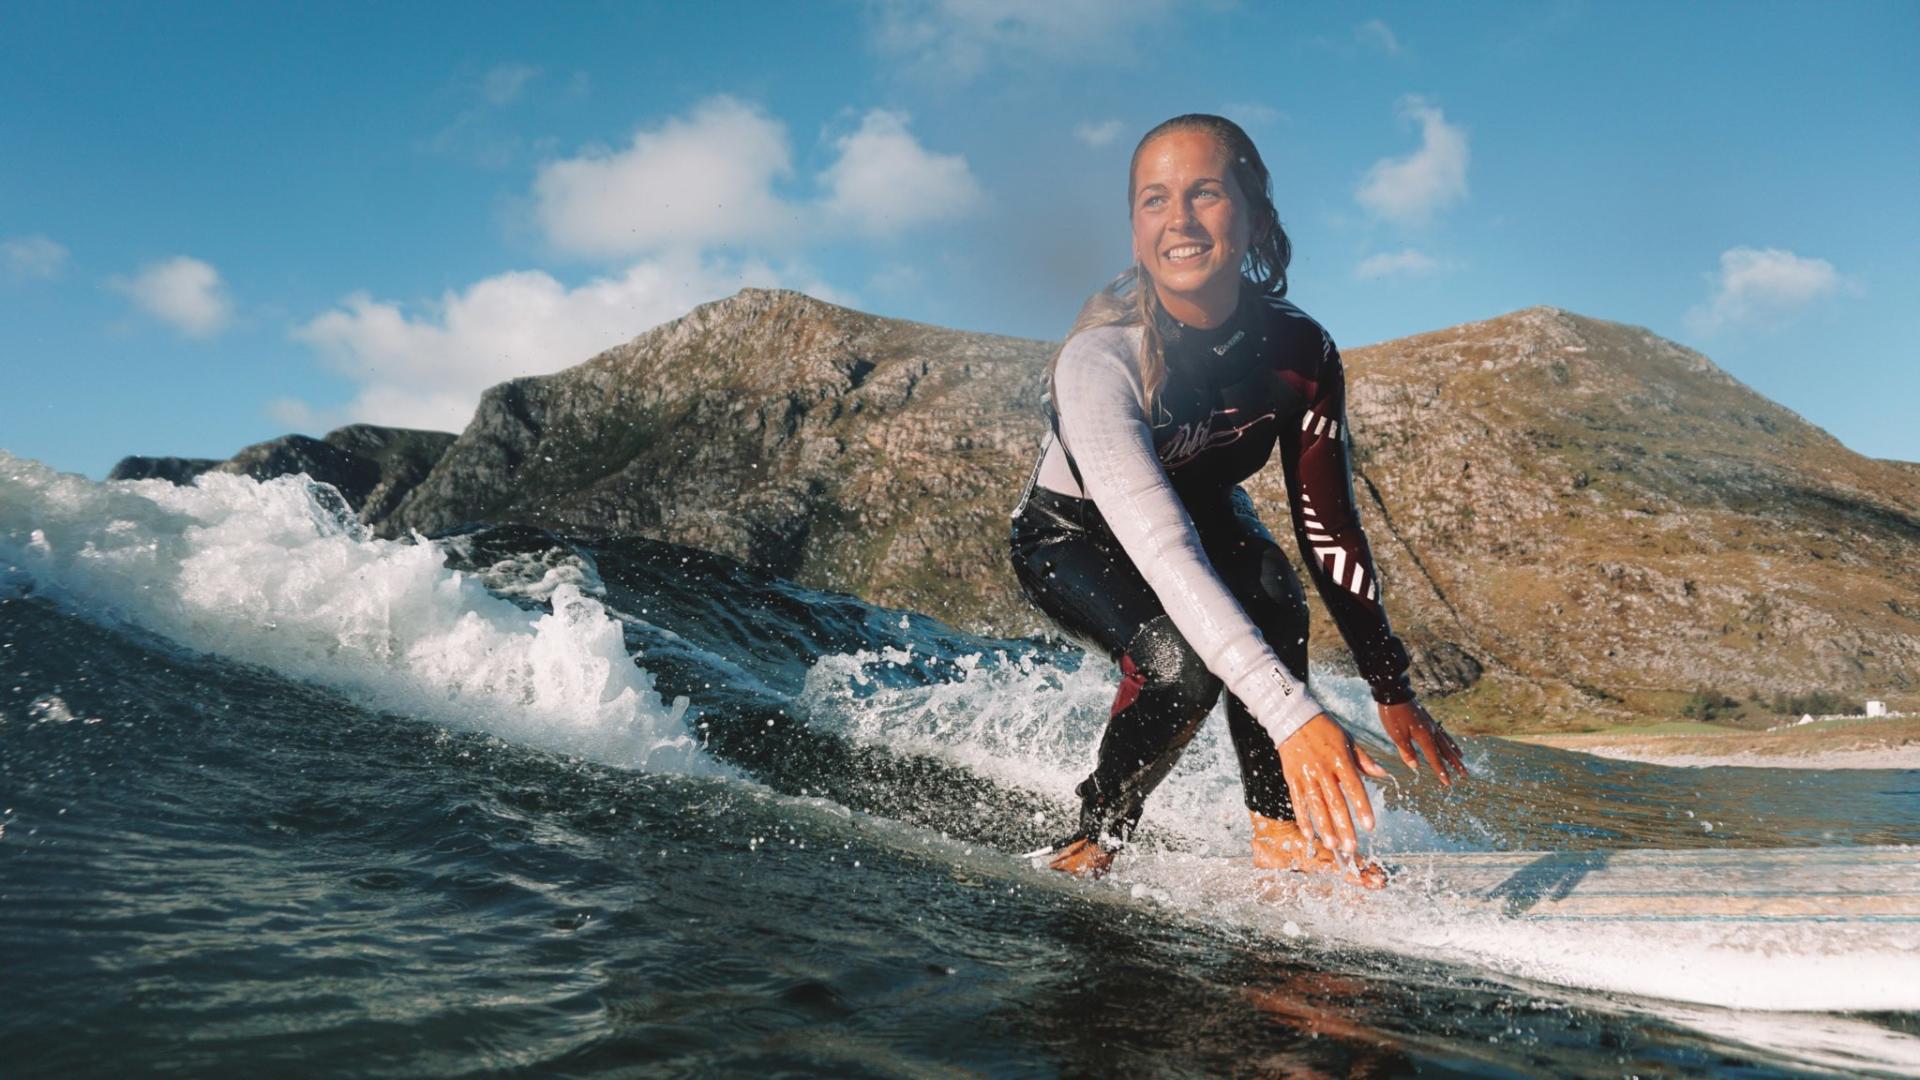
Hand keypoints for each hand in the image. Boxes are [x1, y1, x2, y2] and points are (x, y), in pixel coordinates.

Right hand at [1277, 713, 1390, 856]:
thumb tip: (1383, 774)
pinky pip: (1298, 801)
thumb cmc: (1325, 729)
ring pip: (1316, 805)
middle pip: (1335, 802)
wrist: (1293, 717)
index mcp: (1340, 760)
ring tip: (1332, 845)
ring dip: (1324, 826)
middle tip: (1351, 847)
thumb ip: (1364, 759)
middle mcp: (1323, 769)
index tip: (1370, 827)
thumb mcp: (1348, 739)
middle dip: (1343, 826)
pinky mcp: (1292, 777)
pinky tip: (1310, 834)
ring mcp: (1306, 774)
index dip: (1362, 808)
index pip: (1354, 788)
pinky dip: (1303, 818)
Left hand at [1377, 698, 1467, 784]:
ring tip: (1462, 759)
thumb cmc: (1393, 714)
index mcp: (1424, 736)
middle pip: (1446, 751)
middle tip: (1465, 774)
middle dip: (1455, 764)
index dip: (1441, 771)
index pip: (1434, 758)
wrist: (1393, 692)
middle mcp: (1432, 731)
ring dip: (1454, 752)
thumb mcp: (1396, 735)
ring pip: (1446, 741)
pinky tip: (1448, 741)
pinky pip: (1441, 732)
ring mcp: (1431, 724)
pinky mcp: (1428, 719)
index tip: (1449, 783)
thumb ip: (1406, 751)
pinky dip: (1448, 740)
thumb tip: (1415, 766)